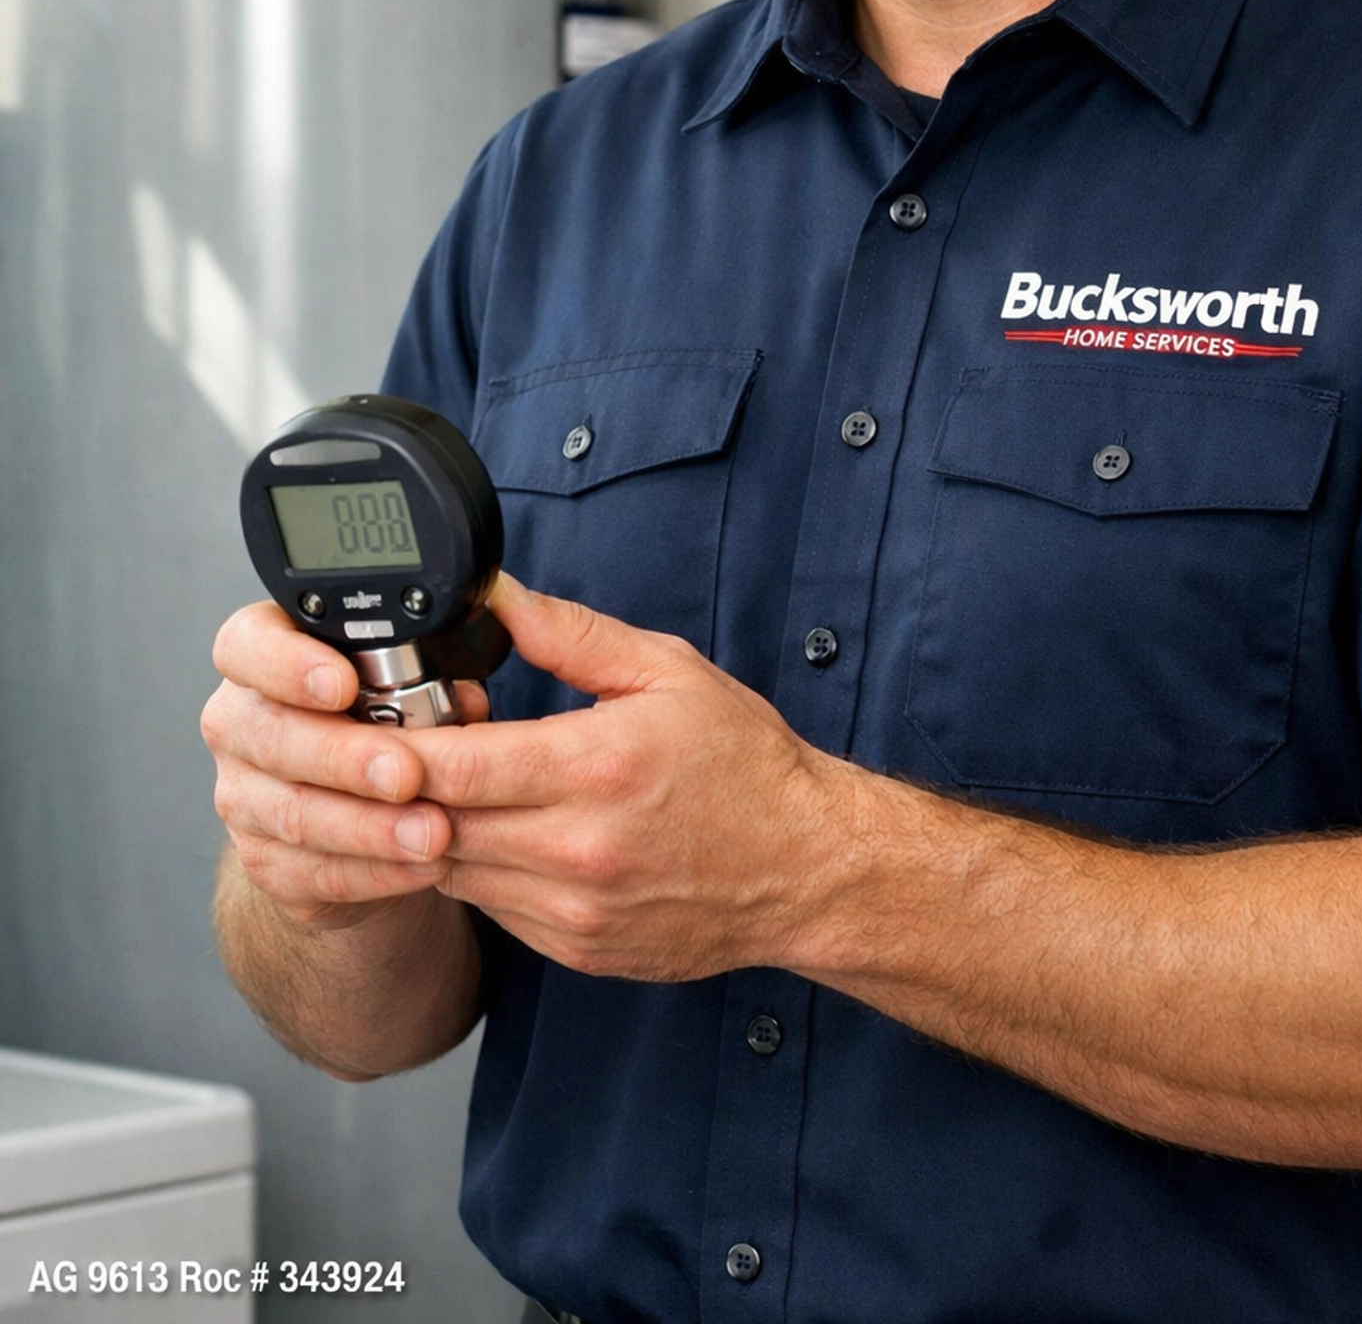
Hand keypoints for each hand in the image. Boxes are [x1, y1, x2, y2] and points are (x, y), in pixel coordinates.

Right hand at [201, 601, 488, 929]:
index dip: (288, 664)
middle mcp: (239, 723)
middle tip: (408, 773)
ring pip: (295, 813)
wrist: (351, 803)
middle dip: (346, 757)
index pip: (247, 646)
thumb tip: (466, 702)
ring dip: (370, 826)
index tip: (344, 684)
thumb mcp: (398, 681)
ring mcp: (242, 795)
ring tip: (433, 831)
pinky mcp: (263, 859)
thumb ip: (422, 677)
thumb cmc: (375, 719)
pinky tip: (421, 865)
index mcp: (261, 655)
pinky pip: (312, 871)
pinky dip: (374, 871)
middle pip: (273, 736)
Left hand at [411, 577, 853, 980]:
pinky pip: (490, 910)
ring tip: (433, 790)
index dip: (394, 748)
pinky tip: (492, 834)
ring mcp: (575, 910)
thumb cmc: (744, 765)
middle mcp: (579, 850)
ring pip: (451, 875)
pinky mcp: (576, 948)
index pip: (452, 767)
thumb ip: (569, 633)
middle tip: (386, 752)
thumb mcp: (666, 671)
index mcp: (596, 768)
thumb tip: (497, 597)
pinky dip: (476, 871)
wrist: (807, 868)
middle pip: (433, 826)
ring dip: (427, 834)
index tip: (370, 723)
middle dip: (396, 791)